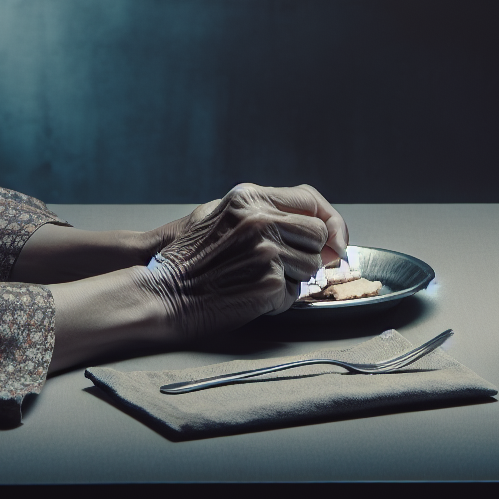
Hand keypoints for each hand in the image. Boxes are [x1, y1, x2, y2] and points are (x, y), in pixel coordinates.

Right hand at [138, 183, 349, 339]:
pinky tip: (250, 295)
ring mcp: (266, 252)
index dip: (329, 221)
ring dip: (292, 278)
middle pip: (318, 234)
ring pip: (311, 267)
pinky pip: (293, 293)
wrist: (164, 293)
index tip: (334, 238)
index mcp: (249, 198)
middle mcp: (260, 220)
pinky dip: (277, 300)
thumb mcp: (218, 213)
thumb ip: (261, 209)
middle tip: (281, 264)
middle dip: (308, 252)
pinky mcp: (269, 283)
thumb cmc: (188, 257)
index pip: (310, 201)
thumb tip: (312, 222)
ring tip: (255, 279)